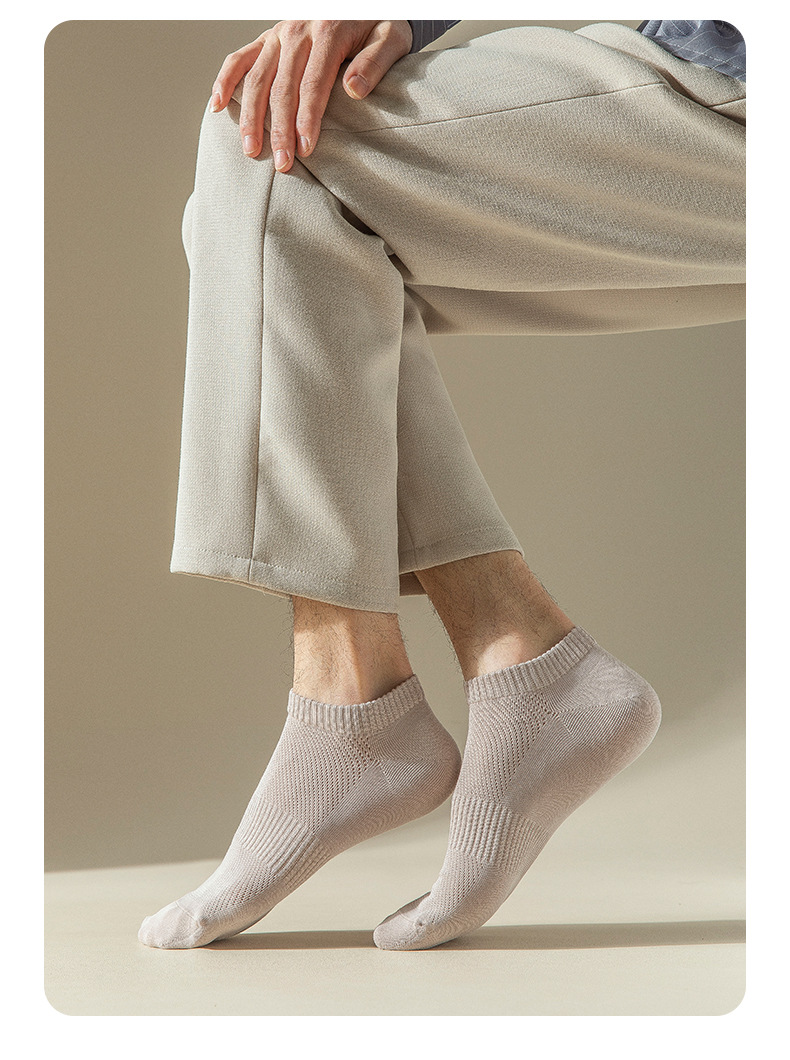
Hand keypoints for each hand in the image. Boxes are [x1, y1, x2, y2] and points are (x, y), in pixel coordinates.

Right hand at [209, 20, 412, 170]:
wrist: (363, 2)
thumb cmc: (380, 24)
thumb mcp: (391, 38)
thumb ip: (375, 62)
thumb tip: (353, 90)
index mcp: (328, 31)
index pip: (313, 83)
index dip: (307, 118)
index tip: (305, 148)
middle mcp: (297, 30)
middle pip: (282, 87)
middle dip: (280, 129)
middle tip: (282, 164)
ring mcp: (278, 34)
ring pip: (257, 78)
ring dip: (251, 117)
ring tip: (251, 150)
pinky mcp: (268, 38)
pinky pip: (241, 58)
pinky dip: (226, 80)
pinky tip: (217, 106)